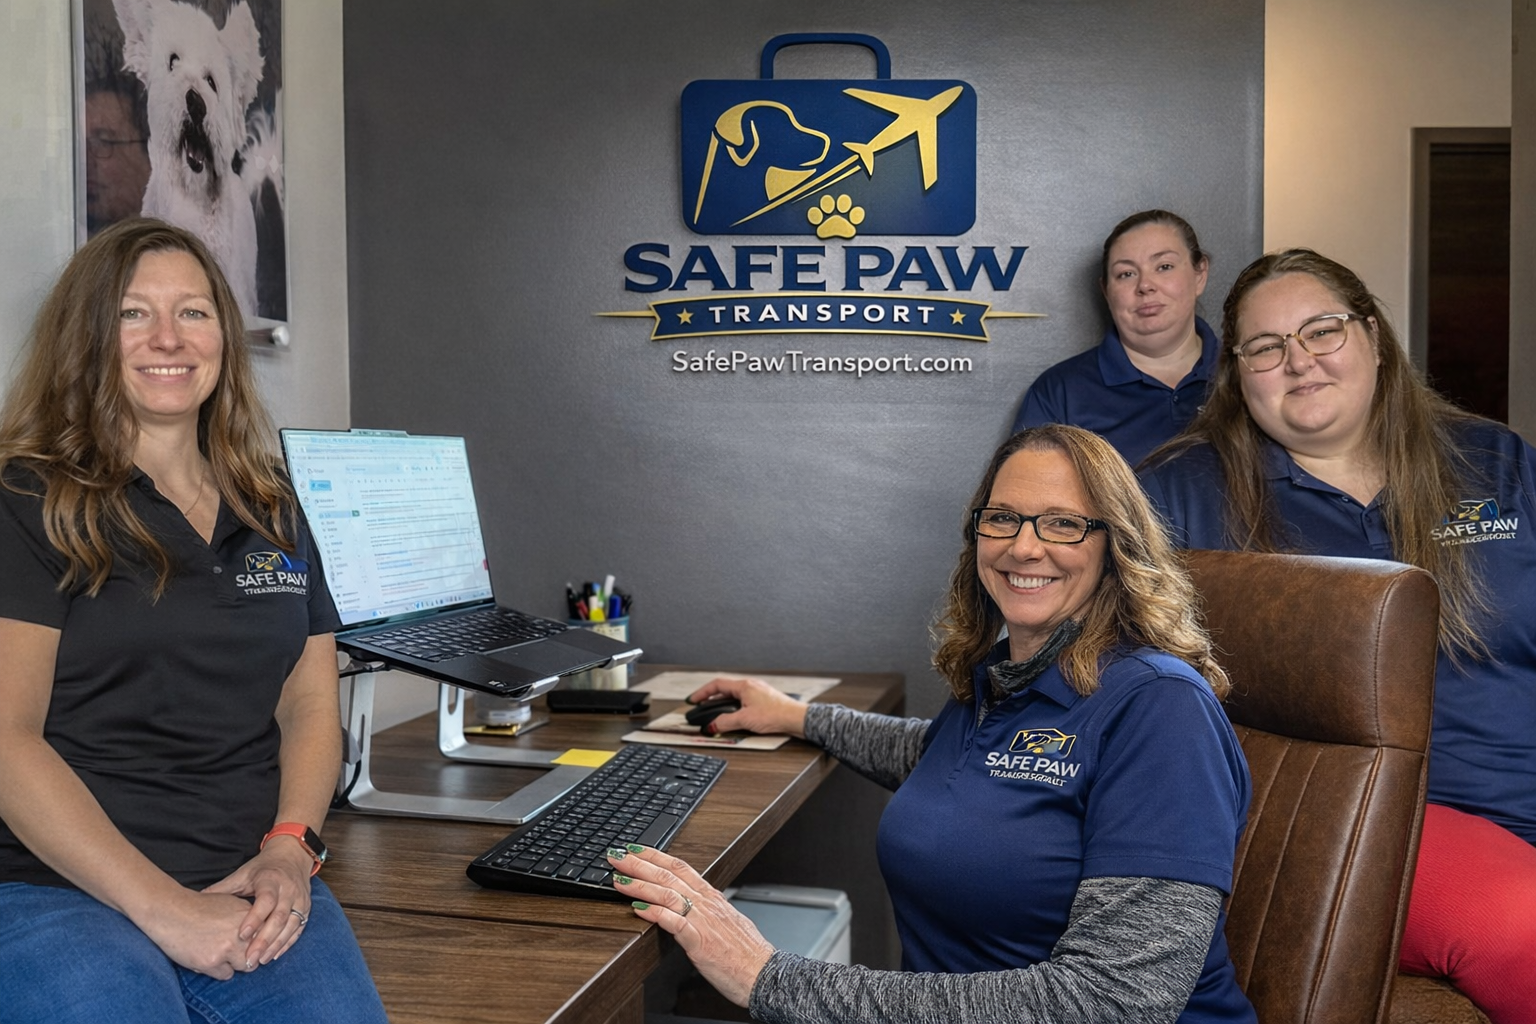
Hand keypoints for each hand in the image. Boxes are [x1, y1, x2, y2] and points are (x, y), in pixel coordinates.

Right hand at [137, 887, 263, 978]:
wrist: (170, 911)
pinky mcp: (212, 962)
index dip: (260, 941)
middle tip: (234, 950)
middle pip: (259, 952)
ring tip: (220, 953)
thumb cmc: (198, 906)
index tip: (251, 942)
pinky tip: (207, 957)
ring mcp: (227, 948)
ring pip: (245, 966)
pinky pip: (226, 975)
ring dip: (235, 963)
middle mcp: (242, 932)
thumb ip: (247, 917)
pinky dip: (218, 970)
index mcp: (248, 915)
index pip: (268, 934)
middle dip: (250, 954)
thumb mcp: (229, 903)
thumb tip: (262, 931)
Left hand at [204, 837, 313, 965]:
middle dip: (265, 940)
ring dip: (276, 945)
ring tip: (260, 961)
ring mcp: (300, 899)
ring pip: (291, 926)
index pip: (266, 901)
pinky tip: (275, 955)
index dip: (255, 918)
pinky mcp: (306, 908)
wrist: (291, 856)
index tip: (241, 935)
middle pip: (279, 917)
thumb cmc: (263, 868)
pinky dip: (287, 943)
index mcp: (272, 879)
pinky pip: (298, 929)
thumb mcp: (242, 874)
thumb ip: (223, 889)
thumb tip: (197, 900)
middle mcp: (289, 889)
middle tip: (249, 959)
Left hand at [608, 845, 773, 1006]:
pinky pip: (675, 923)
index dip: (655, 855)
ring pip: (668, 894)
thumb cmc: (747, 953)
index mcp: (712, 898)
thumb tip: (690, 904)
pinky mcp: (700, 943)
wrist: (765, 974)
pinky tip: (639, 909)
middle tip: (616, 856)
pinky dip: (655, 913)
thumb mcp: (727, 922)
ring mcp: (703, 922)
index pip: (680, 866)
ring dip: (640, 885)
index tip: (635, 849)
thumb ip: (707, 910)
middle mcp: (706, 904)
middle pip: (668, 876)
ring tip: (619, 879)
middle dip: (639, 864)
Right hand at [687, 676, 808, 738]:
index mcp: (744, 686)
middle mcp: (751, 686)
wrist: (796, 718)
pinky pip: (743, 701)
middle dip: (710, 698)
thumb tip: (712, 725)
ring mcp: (758, 693)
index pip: (717, 685)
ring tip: (715, 713)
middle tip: (701, 706)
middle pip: (725, 689)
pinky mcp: (764, 701)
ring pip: (734, 696)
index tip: (693, 699)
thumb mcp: (745, 720)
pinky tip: (734, 717)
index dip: (702, 692)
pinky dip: (734, 708)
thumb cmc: (776, 714)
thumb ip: (725, 722)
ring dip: (722, 704)